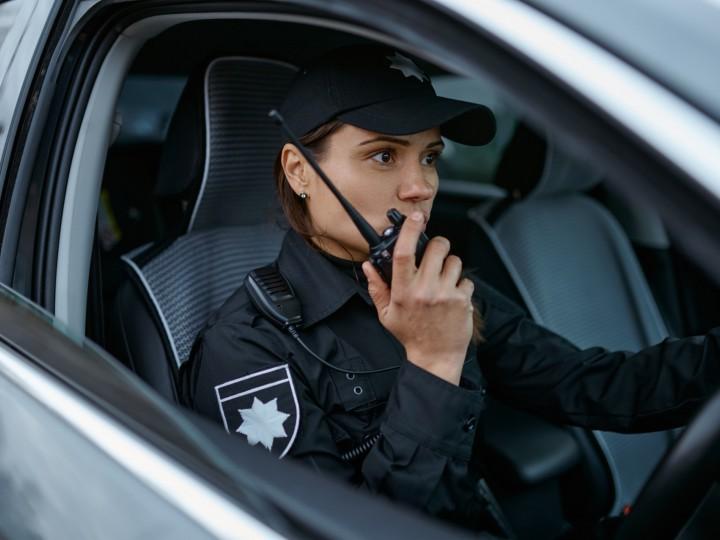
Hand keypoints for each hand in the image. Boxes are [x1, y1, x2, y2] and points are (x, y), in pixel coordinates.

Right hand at [362, 211, 473, 384]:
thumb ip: (377, 287)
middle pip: (437, 248)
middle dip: (438, 245)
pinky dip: (461, 285)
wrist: (435, 358)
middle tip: (434, 255)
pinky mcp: (463, 301)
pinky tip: (452, 296)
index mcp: (403, 291)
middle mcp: (424, 290)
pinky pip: (466, 279)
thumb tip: (368, 266)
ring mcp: (446, 295)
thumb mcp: (386, 313)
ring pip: (454, 261)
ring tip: (442, 280)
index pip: (404, 252)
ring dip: (450, 266)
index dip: (410, 230)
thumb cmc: (410, 334)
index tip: (416, 218)